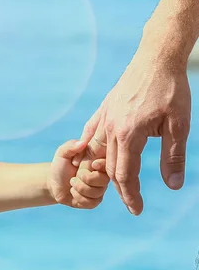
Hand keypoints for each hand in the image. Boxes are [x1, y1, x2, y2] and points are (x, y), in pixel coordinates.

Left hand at [48, 140, 109, 208]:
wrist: (54, 183)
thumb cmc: (61, 165)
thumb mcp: (62, 153)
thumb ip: (71, 146)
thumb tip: (82, 142)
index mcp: (99, 162)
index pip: (108, 164)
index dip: (102, 165)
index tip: (92, 164)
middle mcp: (102, 176)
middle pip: (103, 180)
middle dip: (85, 178)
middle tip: (76, 175)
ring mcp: (100, 190)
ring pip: (96, 192)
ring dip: (79, 187)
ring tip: (72, 182)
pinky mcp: (94, 201)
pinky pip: (91, 202)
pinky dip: (78, 197)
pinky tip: (73, 192)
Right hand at [74, 51, 190, 215]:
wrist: (156, 59)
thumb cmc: (170, 90)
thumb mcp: (179, 125)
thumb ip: (173, 156)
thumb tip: (173, 185)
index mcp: (129, 134)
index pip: (125, 174)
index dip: (130, 195)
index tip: (137, 210)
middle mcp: (111, 128)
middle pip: (109, 167)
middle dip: (120, 187)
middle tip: (131, 201)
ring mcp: (105, 117)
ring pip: (97, 152)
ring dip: (103, 170)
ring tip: (113, 183)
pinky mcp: (104, 108)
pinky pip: (91, 132)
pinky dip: (89, 148)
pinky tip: (89, 155)